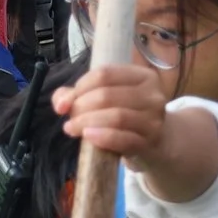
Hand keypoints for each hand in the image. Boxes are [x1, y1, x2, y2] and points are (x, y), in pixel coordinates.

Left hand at [53, 62, 172, 161]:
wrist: (156, 143)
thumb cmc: (127, 115)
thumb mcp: (108, 98)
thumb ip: (78, 94)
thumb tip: (60, 102)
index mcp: (142, 76)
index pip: (104, 74)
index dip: (80, 86)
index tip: (66, 102)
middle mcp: (152, 95)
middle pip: (107, 95)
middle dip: (81, 106)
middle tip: (70, 118)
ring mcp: (153, 119)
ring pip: (116, 116)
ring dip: (87, 122)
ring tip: (72, 128)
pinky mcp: (149, 142)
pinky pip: (123, 138)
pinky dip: (102, 137)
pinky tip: (88, 137)